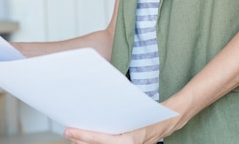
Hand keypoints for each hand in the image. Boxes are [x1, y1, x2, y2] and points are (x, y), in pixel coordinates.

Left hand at [63, 103, 182, 143]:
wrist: (171, 120)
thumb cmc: (154, 112)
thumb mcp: (137, 107)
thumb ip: (120, 108)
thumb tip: (98, 99)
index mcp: (131, 140)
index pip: (101, 141)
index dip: (83, 136)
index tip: (69, 131)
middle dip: (81, 141)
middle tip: (67, 132)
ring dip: (88, 143)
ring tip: (75, 135)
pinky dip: (98, 142)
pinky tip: (89, 138)